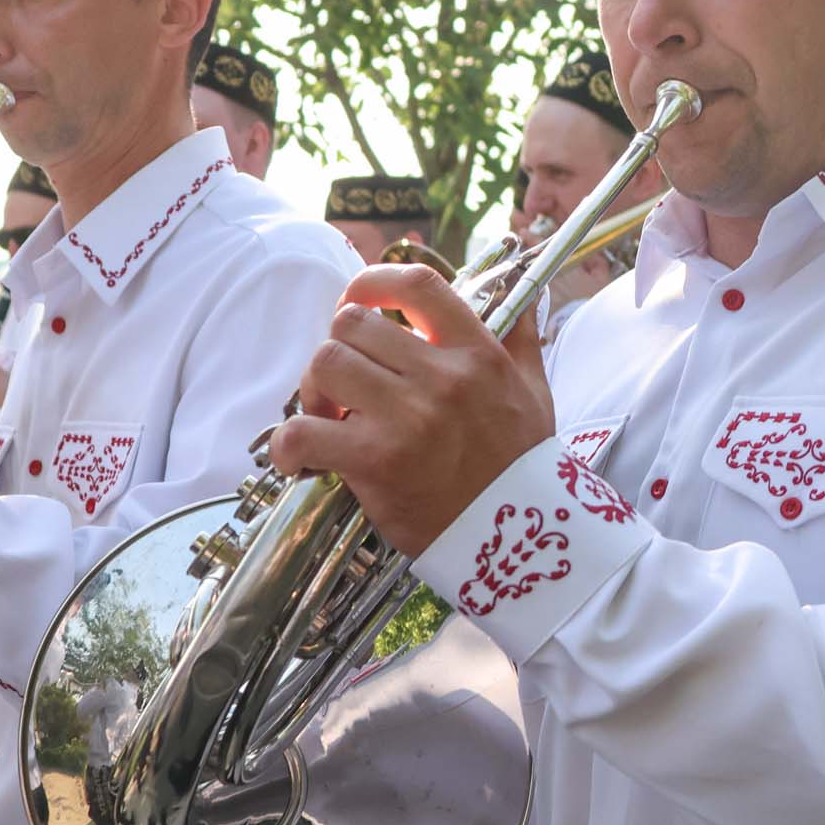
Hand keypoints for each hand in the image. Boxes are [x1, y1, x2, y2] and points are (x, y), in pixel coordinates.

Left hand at [268, 263, 557, 556]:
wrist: (518, 542)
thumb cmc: (522, 467)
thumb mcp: (535, 392)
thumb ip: (521, 339)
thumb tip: (518, 299)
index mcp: (477, 353)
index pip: (417, 284)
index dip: (374, 282)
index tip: (359, 300)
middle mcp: (441, 377)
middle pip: (353, 323)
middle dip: (339, 348)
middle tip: (344, 383)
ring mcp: (407, 418)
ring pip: (325, 363)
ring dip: (314, 390)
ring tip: (327, 417)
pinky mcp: (375, 461)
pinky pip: (302, 431)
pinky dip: (289, 444)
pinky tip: (298, 457)